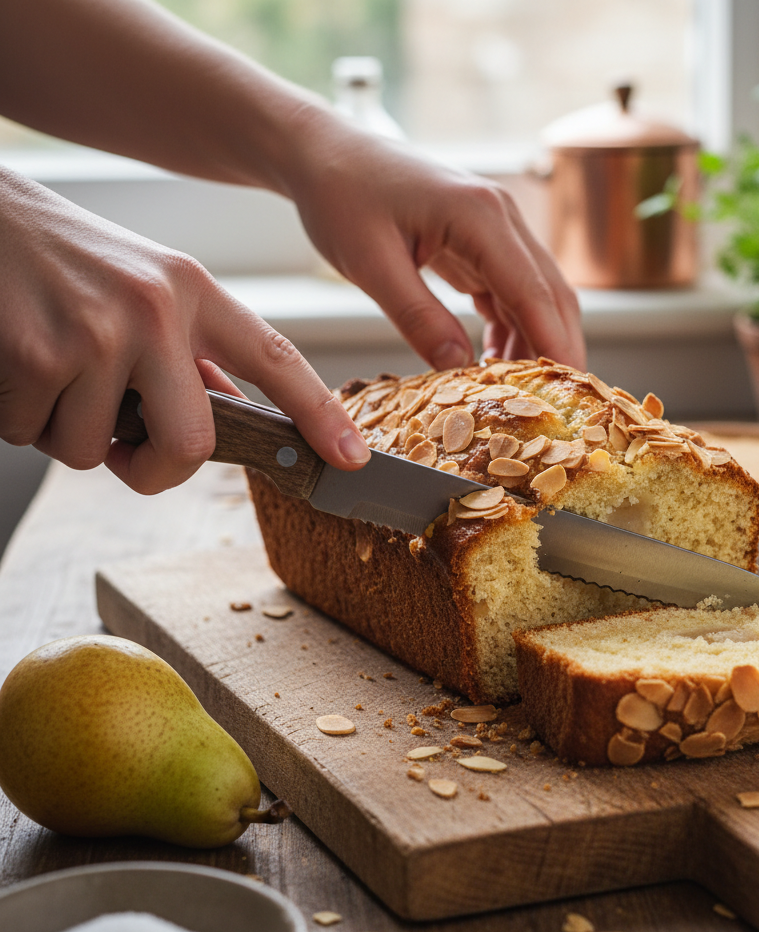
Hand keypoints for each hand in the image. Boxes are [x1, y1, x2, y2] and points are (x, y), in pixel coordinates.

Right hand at [0, 168, 368, 494]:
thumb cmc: (66, 259)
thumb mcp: (147, 287)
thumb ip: (189, 349)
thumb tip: (222, 409)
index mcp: (194, 293)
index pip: (275, 358)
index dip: (319, 414)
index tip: (351, 457)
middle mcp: (156, 311)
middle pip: (192, 446)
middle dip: (155, 470)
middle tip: (126, 453)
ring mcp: (97, 333)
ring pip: (95, 450)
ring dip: (67, 430)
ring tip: (50, 370)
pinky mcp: (35, 354)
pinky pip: (33, 433)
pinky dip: (18, 415)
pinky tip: (13, 363)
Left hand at [281, 117, 585, 370]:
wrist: (325, 154)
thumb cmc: (341, 196)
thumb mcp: (371, 264)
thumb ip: (417, 317)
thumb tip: (457, 367)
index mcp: (478, 215)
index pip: (532, 291)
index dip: (553, 343)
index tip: (568, 388)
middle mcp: (499, 216)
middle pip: (550, 293)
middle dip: (558, 348)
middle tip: (557, 404)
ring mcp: (494, 226)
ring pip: (536, 295)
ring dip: (534, 342)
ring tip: (519, 393)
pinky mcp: (481, 240)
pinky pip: (510, 291)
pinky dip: (510, 328)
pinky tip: (494, 361)